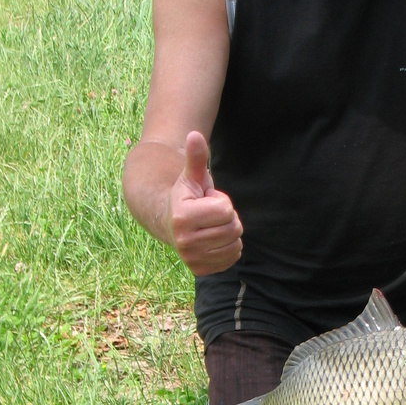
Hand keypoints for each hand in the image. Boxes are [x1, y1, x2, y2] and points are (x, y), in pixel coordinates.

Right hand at [167, 131, 242, 274]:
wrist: (170, 222)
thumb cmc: (187, 195)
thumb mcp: (192, 176)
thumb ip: (196, 157)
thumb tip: (194, 134)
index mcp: (183, 218)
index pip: (226, 210)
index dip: (221, 201)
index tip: (205, 200)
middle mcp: (185, 242)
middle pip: (233, 228)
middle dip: (227, 218)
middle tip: (209, 215)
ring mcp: (192, 259)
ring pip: (235, 244)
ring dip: (228, 232)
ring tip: (210, 226)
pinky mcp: (200, 270)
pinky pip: (232, 258)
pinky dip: (229, 248)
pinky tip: (213, 239)